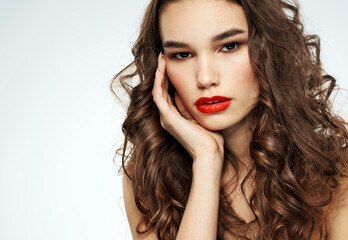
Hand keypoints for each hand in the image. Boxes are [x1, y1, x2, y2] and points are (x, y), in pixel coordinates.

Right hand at [152, 53, 224, 169]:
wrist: (210, 152)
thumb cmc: (210, 138)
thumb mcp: (199, 116)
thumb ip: (189, 106)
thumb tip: (183, 93)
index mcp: (175, 118)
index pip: (168, 94)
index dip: (169, 79)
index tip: (172, 64)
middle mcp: (167, 117)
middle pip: (161, 91)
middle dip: (162, 73)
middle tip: (164, 57)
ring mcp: (166, 118)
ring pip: (157, 90)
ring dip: (159, 74)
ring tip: (162, 58)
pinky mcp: (167, 117)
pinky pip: (159, 94)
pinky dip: (159, 80)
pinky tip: (163, 68)